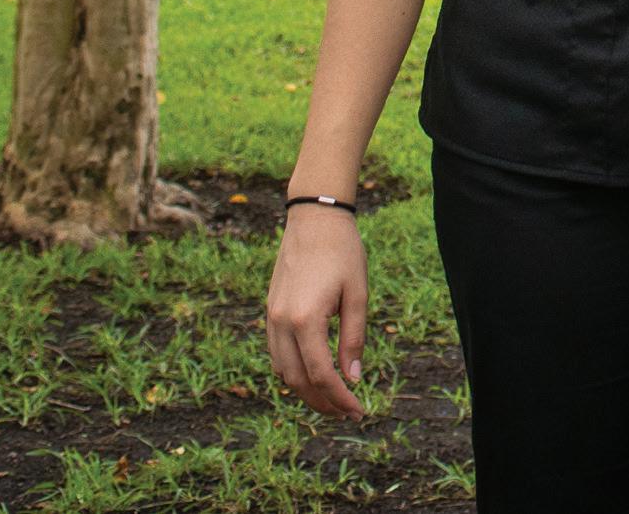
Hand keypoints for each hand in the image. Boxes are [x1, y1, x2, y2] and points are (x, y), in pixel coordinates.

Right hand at [265, 204, 367, 417]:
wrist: (314, 218)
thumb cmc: (343, 252)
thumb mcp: (358, 294)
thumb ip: (354, 338)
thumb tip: (353, 377)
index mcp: (305, 320)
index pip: (320, 374)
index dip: (339, 397)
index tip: (358, 410)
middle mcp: (281, 323)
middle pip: (296, 380)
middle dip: (321, 401)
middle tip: (347, 411)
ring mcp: (271, 318)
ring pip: (282, 370)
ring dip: (305, 390)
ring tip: (332, 399)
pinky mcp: (270, 312)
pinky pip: (276, 353)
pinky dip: (292, 370)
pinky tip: (312, 374)